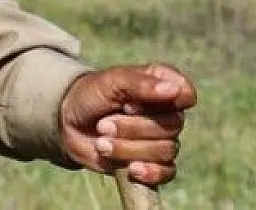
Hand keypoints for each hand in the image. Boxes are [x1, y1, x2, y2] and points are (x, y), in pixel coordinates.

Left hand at [58, 63, 197, 187]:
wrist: (69, 124)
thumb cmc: (92, 95)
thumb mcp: (111, 82)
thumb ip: (140, 83)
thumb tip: (174, 90)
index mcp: (162, 84)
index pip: (186, 94)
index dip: (162, 102)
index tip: (130, 103)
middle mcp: (167, 111)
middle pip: (171, 126)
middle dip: (133, 128)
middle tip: (102, 125)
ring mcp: (161, 138)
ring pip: (165, 150)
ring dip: (129, 148)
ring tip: (101, 143)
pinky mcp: (153, 162)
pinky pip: (167, 172)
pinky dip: (150, 172)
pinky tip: (131, 169)